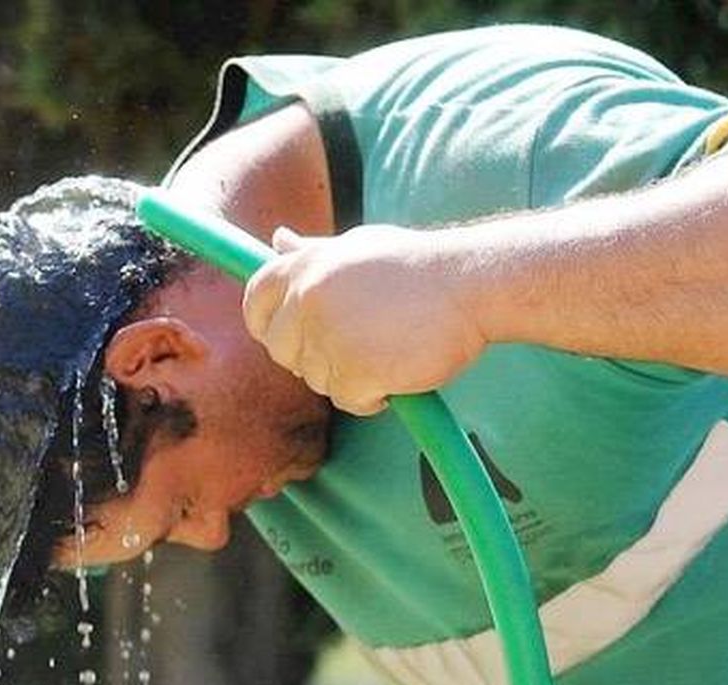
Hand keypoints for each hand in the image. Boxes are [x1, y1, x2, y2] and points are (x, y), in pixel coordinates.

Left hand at [241, 225, 488, 414]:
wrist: (472, 282)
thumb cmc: (417, 265)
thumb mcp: (358, 247)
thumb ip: (313, 252)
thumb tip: (278, 242)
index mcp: (304, 266)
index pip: (255, 301)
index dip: (264, 324)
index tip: (286, 337)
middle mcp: (308, 299)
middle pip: (281, 350)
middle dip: (311, 356)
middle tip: (356, 347)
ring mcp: (328, 335)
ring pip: (316, 378)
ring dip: (347, 376)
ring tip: (388, 351)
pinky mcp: (354, 369)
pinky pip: (347, 400)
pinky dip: (370, 397)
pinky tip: (397, 374)